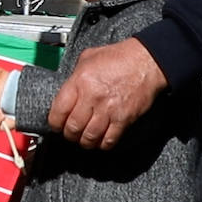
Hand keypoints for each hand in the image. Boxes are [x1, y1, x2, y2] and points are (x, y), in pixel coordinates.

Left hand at [47, 37, 166, 149]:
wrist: (146, 61)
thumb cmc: (120, 57)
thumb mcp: (88, 58)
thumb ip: (74, 76)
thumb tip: (66, 91)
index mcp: (80, 81)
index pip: (58, 112)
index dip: (54, 123)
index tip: (56, 125)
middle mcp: (92, 97)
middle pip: (73, 128)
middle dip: (69, 134)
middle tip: (70, 133)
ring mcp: (108, 110)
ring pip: (89, 137)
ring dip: (85, 142)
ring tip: (84, 139)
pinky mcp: (124, 119)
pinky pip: (109, 140)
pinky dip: (103, 144)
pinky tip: (100, 140)